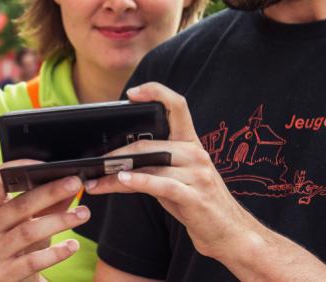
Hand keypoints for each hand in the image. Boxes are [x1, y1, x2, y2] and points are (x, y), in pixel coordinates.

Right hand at [0, 161, 88, 281]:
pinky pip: (32, 261)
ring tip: (83, 214)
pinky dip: (55, 253)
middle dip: (50, 192)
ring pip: (28, 232)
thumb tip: (73, 182)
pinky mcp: (3, 275)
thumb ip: (50, 202)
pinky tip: (73, 245)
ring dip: (59, 220)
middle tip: (76, 183)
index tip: (46, 164)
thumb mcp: (36, 221)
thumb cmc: (26, 246)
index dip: (18, 168)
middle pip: (19, 205)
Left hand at [83, 82, 255, 258]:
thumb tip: (115, 166)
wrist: (231, 234)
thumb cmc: (198, 205)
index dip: (156, 92)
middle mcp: (197, 154)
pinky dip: (139, 182)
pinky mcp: (195, 197)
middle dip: (117, 153)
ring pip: (151, 165)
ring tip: (95, 181)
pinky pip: (161, 184)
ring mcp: (198, 174)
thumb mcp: (175, 181)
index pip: (177, 106)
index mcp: (192, 144)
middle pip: (151, 143)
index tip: (132, 93)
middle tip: (93, 161)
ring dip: (117, 175)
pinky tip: (120, 181)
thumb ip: (153, 168)